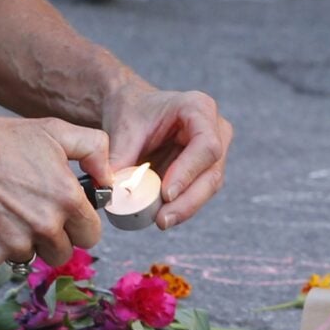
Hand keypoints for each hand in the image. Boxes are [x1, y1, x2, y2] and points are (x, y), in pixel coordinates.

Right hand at [0, 112, 108, 268]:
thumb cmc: (4, 140)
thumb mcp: (56, 131)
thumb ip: (95, 150)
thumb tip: (110, 178)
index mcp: (67, 200)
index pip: (91, 235)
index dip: (79, 226)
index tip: (65, 216)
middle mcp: (44, 227)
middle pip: (63, 253)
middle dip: (53, 238)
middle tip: (33, 213)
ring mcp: (14, 244)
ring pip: (31, 257)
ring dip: (24, 242)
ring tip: (8, 212)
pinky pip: (1, 261)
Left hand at [100, 79, 230, 229]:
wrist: (133, 110)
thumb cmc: (132, 112)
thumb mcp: (123, 130)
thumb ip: (120, 159)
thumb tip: (115, 194)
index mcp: (199, 108)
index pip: (205, 145)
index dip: (188, 171)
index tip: (166, 194)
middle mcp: (215, 129)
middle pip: (212, 172)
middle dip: (188, 200)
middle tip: (162, 220)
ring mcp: (214, 152)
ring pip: (209, 187)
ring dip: (185, 207)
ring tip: (160, 221)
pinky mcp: (205, 170)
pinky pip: (198, 192)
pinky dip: (181, 206)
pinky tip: (162, 216)